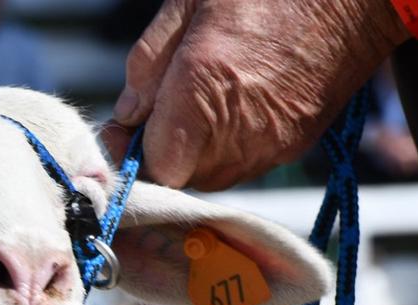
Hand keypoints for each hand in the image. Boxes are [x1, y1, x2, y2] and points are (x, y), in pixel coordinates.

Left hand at [105, 0, 409, 189]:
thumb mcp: (190, 2)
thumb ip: (149, 62)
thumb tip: (127, 113)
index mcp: (202, 88)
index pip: (154, 164)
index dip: (132, 153)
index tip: (123, 132)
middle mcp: (236, 128)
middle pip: (178, 175)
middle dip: (162, 150)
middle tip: (160, 112)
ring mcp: (269, 143)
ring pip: (210, 175)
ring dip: (194, 152)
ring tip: (200, 105)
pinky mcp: (294, 146)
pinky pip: (244, 164)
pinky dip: (228, 146)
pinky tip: (234, 106)